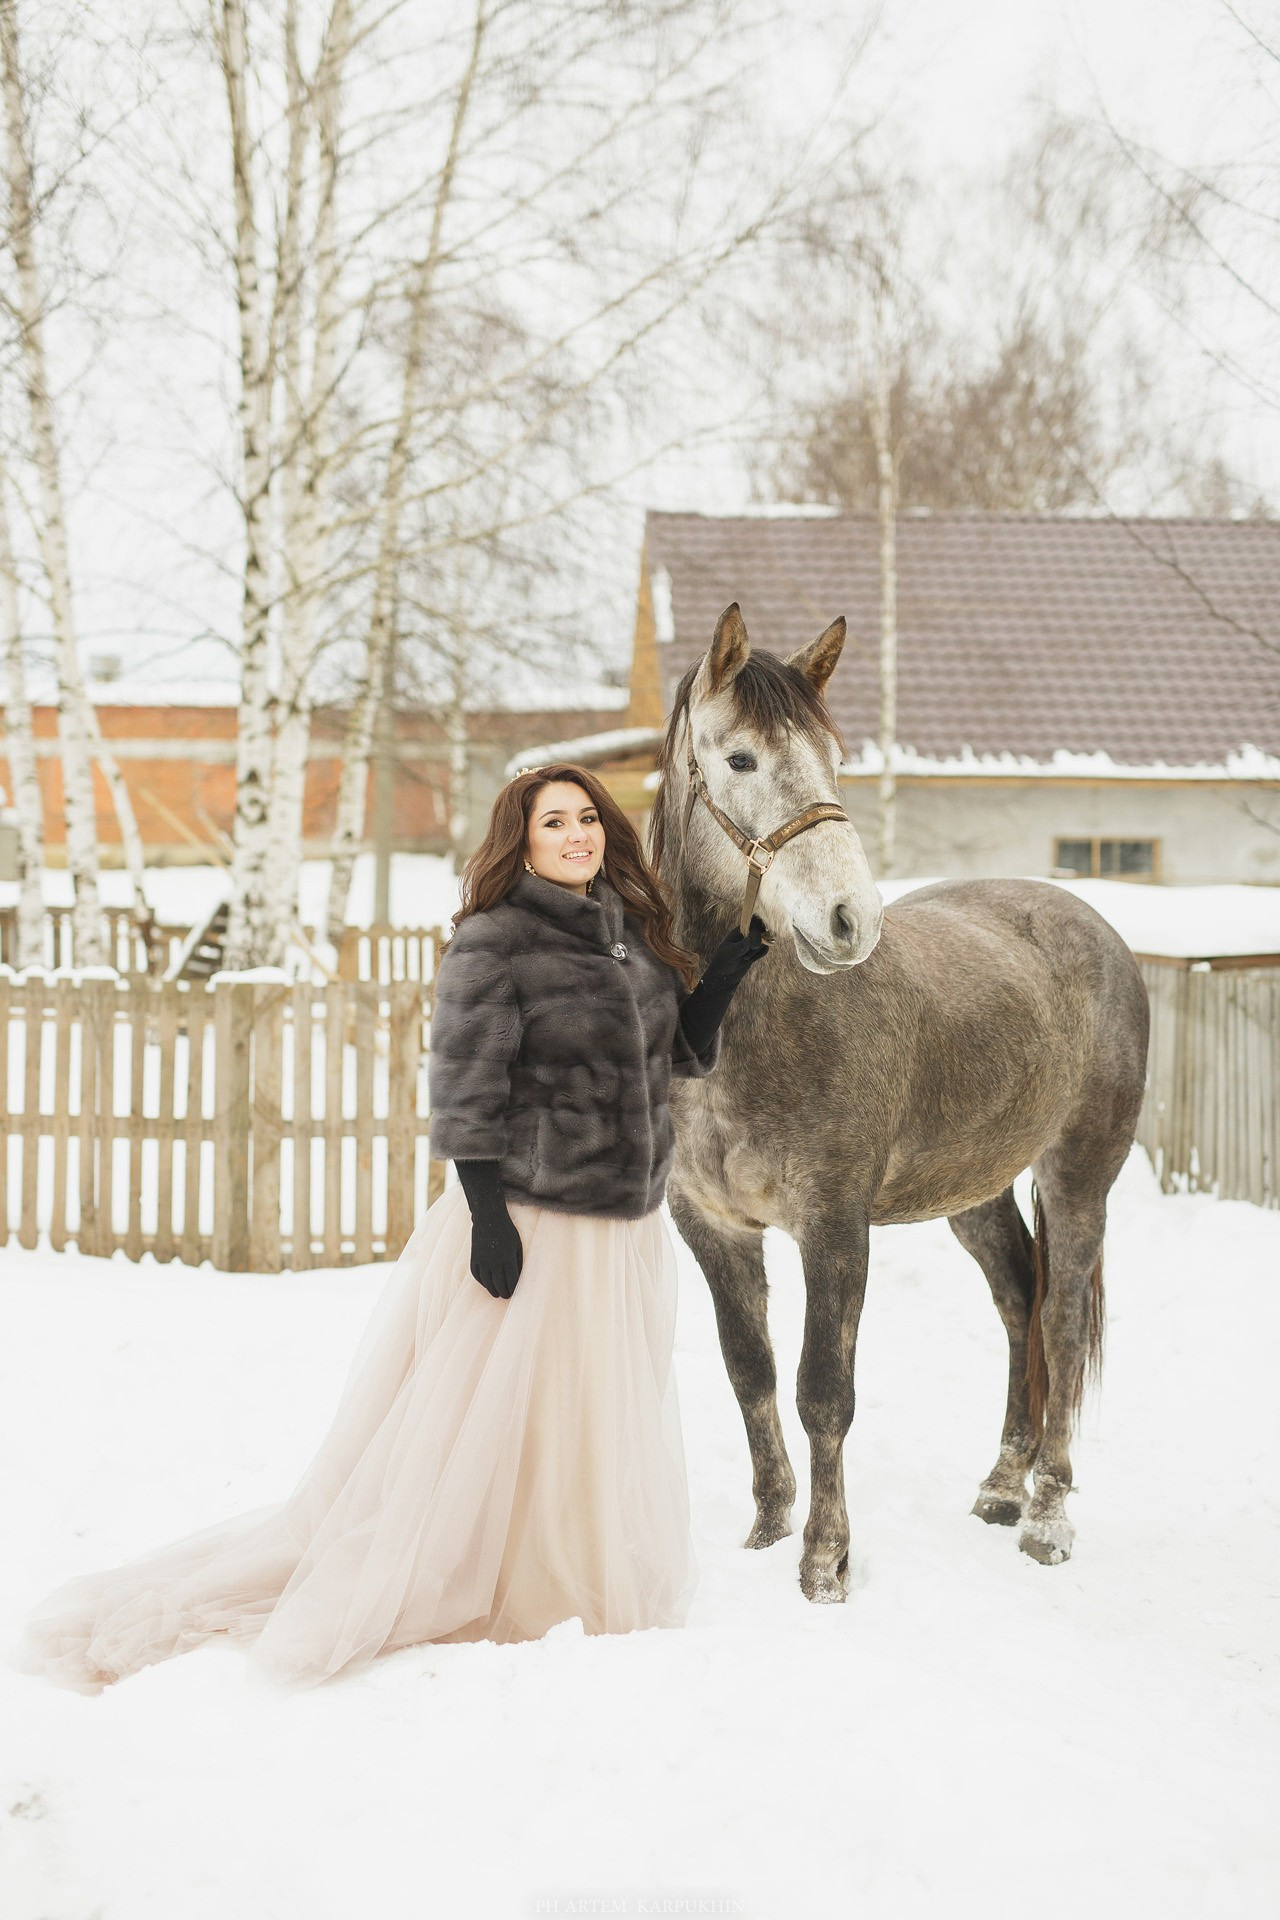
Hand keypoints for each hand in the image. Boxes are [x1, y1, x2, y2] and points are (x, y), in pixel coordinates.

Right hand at [454, 1159, 523, 1297]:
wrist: (489, 1218)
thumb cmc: (507, 1230)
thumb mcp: (517, 1245)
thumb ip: (517, 1261)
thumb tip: (517, 1276)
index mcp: (507, 1259)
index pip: (511, 1281)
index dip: (513, 1288)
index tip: (514, 1292)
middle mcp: (494, 1262)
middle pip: (499, 1285)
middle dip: (504, 1292)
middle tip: (506, 1296)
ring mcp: (483, 1261)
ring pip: (487, 1283)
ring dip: (492, 1290)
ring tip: (496, 1293)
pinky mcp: (474, 1258)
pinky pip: (476, 1274)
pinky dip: (481, 1282)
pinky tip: (486, 1284)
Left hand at [701, 914, 770, 992]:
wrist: (724, 973)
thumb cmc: (723, 961)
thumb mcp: (729, 954)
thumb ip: (739, 947)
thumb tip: (751, 940)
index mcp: (739, 930)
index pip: (753, 920)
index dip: (757, 927)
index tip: (753, 940)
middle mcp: (747, 933)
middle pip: (762, 928)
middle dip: (760, 939)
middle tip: (753, 947)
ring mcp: (753, 941)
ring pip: (765, 940)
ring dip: (757, 950)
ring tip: (745, 957)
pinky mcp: (757, 950)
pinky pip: (765, 948)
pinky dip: (761, 954)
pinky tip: (750, 960)